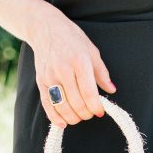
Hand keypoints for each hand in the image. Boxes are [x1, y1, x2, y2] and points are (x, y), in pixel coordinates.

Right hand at [27, 3, 116, 126]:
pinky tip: (63, 123)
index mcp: (80, 62)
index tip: (100, 111)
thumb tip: (111, 90)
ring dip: (74, 117)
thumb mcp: (92, 51)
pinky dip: (55, 117)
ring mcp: (50, 77)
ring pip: (62, 106)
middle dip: (87, 113)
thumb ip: (102, 73)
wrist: (45, 28)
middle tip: (91, 113)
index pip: (89, 93)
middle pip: (77, 103)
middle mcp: (64, 70)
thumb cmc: (72, 39)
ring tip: (80, 116)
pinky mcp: (41, 81)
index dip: (96, 107)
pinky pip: (47, 104)